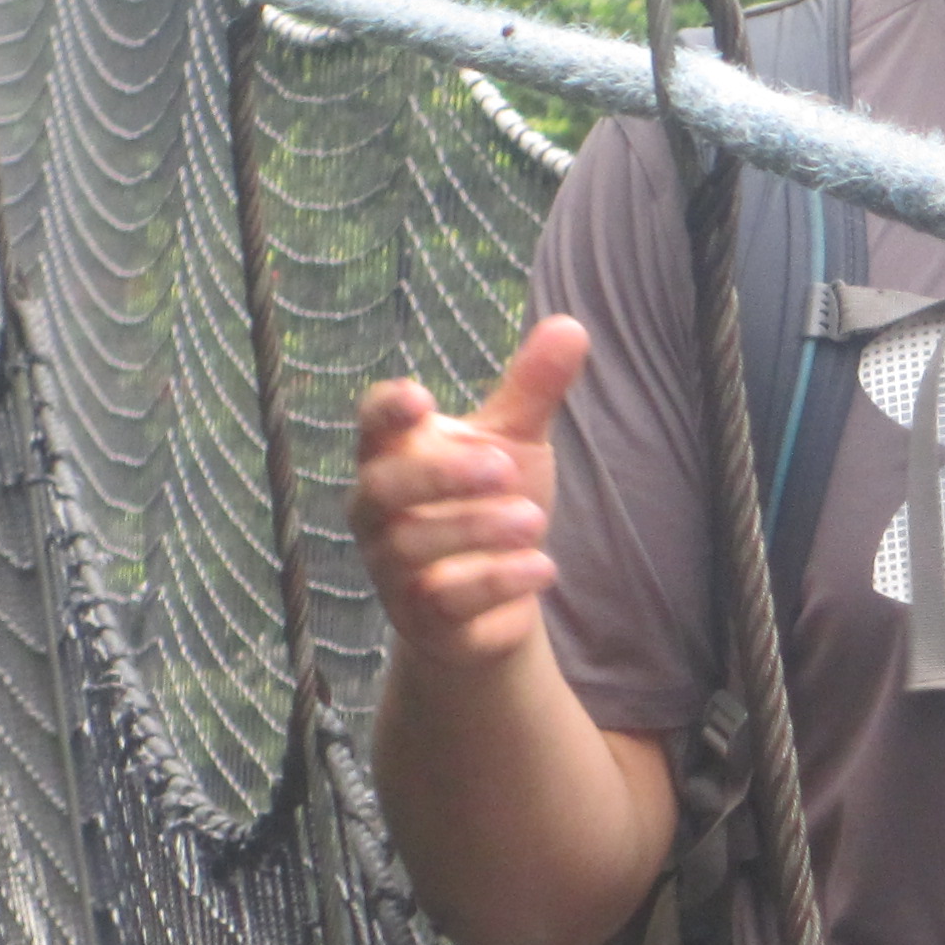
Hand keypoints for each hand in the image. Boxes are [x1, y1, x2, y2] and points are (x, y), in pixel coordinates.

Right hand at [354, 317, 589, 666]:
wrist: (492, 602)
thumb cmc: (487, 503)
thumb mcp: (513, 443)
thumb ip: (532, 390)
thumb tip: (572, 325)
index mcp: (394, 456)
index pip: (371, 425)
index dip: (388, 410)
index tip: (421, 397)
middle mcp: (380, 514)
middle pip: (379, 490)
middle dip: (438, 476)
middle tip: (502, 467)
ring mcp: (394, 570)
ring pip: (412, 548)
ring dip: (476, 530)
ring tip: (534, 520)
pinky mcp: (424, 619)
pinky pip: (444, 602)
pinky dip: (495, 582)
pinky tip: (543, 567)